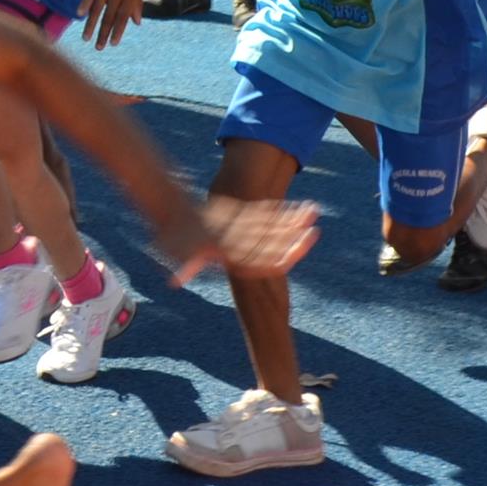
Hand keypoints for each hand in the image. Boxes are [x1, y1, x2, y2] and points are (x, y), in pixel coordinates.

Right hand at [77, 0, 144, 51]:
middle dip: (103, 34)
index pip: (123, 17)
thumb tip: (136, 23)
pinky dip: (84, 4)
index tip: (113, 43)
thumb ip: (136, 4)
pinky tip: (80, 15)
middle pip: (109, 17)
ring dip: (91, 25)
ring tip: (86, 39)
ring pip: (97, 9)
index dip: (118, 31)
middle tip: (99, 48)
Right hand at [169, 193, 319, 287]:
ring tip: (313, 211)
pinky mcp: (246, 218)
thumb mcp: (177, 247)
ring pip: (277, 229)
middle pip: (275, 246)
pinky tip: (301, 206)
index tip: (297, 253)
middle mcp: (243, 248)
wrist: (172, 216)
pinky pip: (270, 215)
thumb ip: (183, 261)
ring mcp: (247, 233)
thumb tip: (176, 279)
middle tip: (314, 232)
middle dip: (295, 240)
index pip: (262, 265)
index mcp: (231, 259)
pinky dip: (286, 210)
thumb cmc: (172, 235)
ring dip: (295, 221)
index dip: (280, 259)